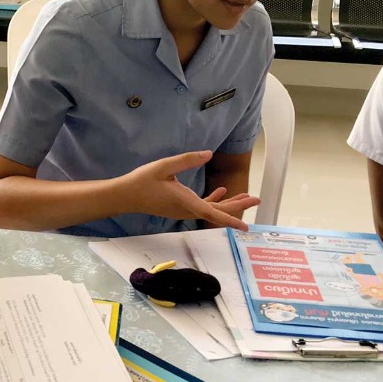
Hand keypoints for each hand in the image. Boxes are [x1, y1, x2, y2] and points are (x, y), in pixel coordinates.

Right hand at [120, 151, 259, 229]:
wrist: (125, 195)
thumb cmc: (142, 181)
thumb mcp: (164, 166)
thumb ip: (187, 159)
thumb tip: (209, 154)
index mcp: (185, 200)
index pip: (212, 212)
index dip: (231, 219)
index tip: (246, 227)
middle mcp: (187, 208)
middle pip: (218, 211)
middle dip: (238, 206)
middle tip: (257, 199)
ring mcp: (184, 209)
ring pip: (212, 209)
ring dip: (229, 203)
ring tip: (246, 196)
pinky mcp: (180, 206)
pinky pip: (202, 205)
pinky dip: (214, 200)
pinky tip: (222, 190)